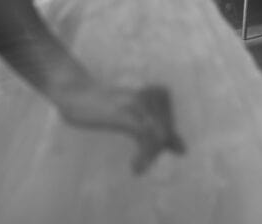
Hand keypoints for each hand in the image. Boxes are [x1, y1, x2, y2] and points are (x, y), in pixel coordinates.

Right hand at [55, 82, 184, 174]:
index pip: (170, 126)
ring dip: (150, 156)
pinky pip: (145, 135)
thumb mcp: (135, 116)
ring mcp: (140, 103)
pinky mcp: (126, 112)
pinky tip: (136, 167)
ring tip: (138, 167)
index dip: (163, 144)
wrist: (76, 94)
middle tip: (140, 164)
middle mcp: (153, 96)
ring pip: (159, 135)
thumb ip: (159, 130)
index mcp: (160, 94)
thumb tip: (184, 150)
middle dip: (156, 151)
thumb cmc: (104, 106)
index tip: (148, 156)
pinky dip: (145, 155)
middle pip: (166, 131)